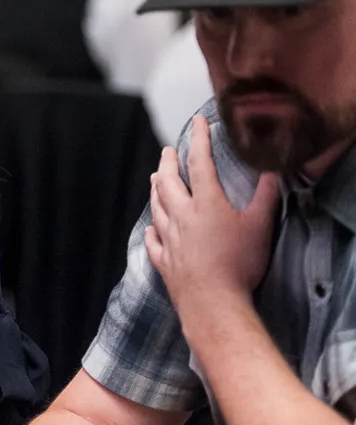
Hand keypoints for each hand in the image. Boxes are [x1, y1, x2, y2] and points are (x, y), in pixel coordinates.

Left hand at [146, 115, 280, 312]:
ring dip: (156, 190)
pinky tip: (151, 229)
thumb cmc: (239, 264)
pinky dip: (152, 231)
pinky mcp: (164, 261)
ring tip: (155, 179)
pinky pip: (153, 242)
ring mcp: (169, 239)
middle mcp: (181, 217)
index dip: (198, 140)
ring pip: (157, 208)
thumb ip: (265, 197)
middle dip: (167, 163)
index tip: (198, 123)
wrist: (214, 302)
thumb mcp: (260, 226)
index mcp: (206, 204)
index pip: (200, 164)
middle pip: (168, 183)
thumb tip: (272, 172)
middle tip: (167, 150)